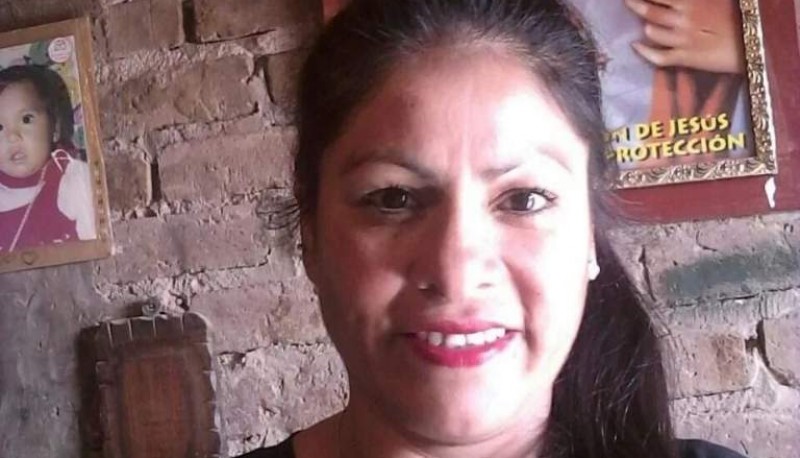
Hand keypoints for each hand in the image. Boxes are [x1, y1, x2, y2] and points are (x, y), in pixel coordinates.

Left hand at [624, 0, 745, 73]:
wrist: (755, 44)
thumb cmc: (740, 18)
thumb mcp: (718, 0)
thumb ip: (693, 0)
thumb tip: (679, 1)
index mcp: (691, 1)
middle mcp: (682, 18)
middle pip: (649, 11)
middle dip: (635, 4)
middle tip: (627, 2)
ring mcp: (681, 39)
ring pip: (651, 31)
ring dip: (645, 26)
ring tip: (644, 23)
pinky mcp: (684, 58)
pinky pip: (656, 56)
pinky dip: (643, 51)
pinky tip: (636, 46)